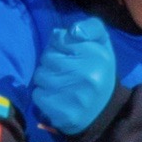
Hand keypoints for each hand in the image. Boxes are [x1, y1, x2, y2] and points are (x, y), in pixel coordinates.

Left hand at [29, 15, 117, 131]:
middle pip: (47, 57)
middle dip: (51, 62)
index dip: (59, 45)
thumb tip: (74, 30)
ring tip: (61, 83)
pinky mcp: (63, 113)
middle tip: (65, 70)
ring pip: (39, 76)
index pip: (58, 38)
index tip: (69, 53)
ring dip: (45, 78)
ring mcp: (74, 96)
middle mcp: (87, 76)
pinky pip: (37, 95)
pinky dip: (43, 95)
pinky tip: (57, 97)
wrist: (104, 110)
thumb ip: (92, 28)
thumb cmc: (98, 70)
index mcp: (97, 55)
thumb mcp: (102, 44)